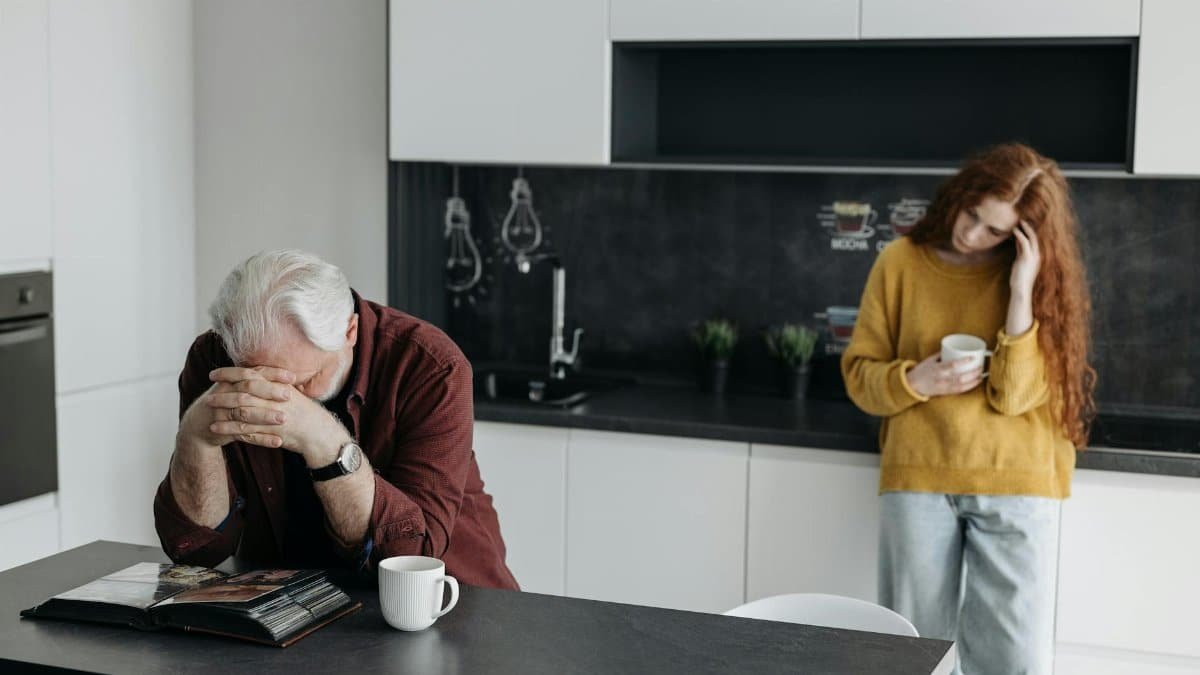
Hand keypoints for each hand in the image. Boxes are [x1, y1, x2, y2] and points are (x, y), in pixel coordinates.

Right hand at [178, 366, 294, 448]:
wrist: (198, 425)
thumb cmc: (225, 402)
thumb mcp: (234, 388)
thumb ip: (255, 382)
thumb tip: (287, 376)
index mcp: (231, 380)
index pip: (253, 372)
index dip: (272, 373)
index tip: (292, 377)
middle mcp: (224, 393)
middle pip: (248, 390)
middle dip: (269, 392)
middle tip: (288, 396)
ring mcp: (222, 412)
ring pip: (245, 413)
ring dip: (265, 416)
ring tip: (284, 419)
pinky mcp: (223, 430)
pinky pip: (244, 434)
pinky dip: (261, 439)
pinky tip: (277, 442)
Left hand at [204, 367, 349, 466]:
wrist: (320, 434)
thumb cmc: (306, 412)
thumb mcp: (293, 393)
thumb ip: (274, 383)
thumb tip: (256, 373)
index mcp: (278, 386)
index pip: (250, 376)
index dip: (229, 374)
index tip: (214, 374)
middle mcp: (275, 400)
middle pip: (243, 394)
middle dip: (223, 394)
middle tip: (208, 395)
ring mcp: (274, 417)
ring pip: (241, 413)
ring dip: (222, 412)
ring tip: (207, 411)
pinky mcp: (271, 433)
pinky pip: (246, 431)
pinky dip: (229, 429)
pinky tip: (216, 429)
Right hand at [905, 353, 984, 397]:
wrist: (912, 384)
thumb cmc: (921, 370)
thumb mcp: (929, 360)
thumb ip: (941, 355)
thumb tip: (953, 348)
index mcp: (937, 369)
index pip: (952, 365)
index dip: (964, 361)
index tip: (973, 358)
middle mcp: (941, 379)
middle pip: (960, 377)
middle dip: (973, 373)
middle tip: (981, 367)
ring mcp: (943, 386)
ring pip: (962, 385)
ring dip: (973, 381)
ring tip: (981, 376)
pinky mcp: (945, 392)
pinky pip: (959, 390)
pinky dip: (969, 387)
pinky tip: (975, 383)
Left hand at [1009, 220, 1040, 298]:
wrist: (1021, 289)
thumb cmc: (1018, 279)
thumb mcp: (1019, 263)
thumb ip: (1020, 253)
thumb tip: (1017, 243)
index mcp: (1036, 257)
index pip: (1033, 242)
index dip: (1028, 233)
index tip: (1022, 226)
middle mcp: (1037, 255)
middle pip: (1035, 238)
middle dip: (1029, 228)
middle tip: (1022, 220)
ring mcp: (1033, 256)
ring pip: (1031, 238)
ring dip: (1025, 229)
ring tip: (1019, 221)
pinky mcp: (1027, 257)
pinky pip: (1024, 242)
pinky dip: (1019, 234)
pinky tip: (1014, 230)